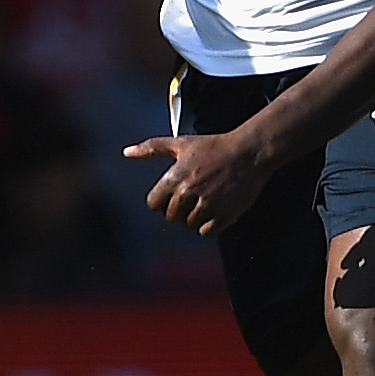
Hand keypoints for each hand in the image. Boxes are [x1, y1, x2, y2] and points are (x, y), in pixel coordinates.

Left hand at [127, 130, 275, 235]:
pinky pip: (207, 232)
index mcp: (175, 177)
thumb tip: (126, 152)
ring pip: (189, 224)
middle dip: (180, 209)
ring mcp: (206, 205)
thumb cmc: (214, 146)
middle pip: (171, 216)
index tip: (174, 193)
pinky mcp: (224, 215)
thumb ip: (151, 149)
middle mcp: (188, 193)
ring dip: (196, 216)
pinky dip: (210, 225)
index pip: (154, 204)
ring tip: (208, 199)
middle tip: (195, 195)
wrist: (249, 152)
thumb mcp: (180, 143)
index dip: (162, 200)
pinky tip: (217, 209)